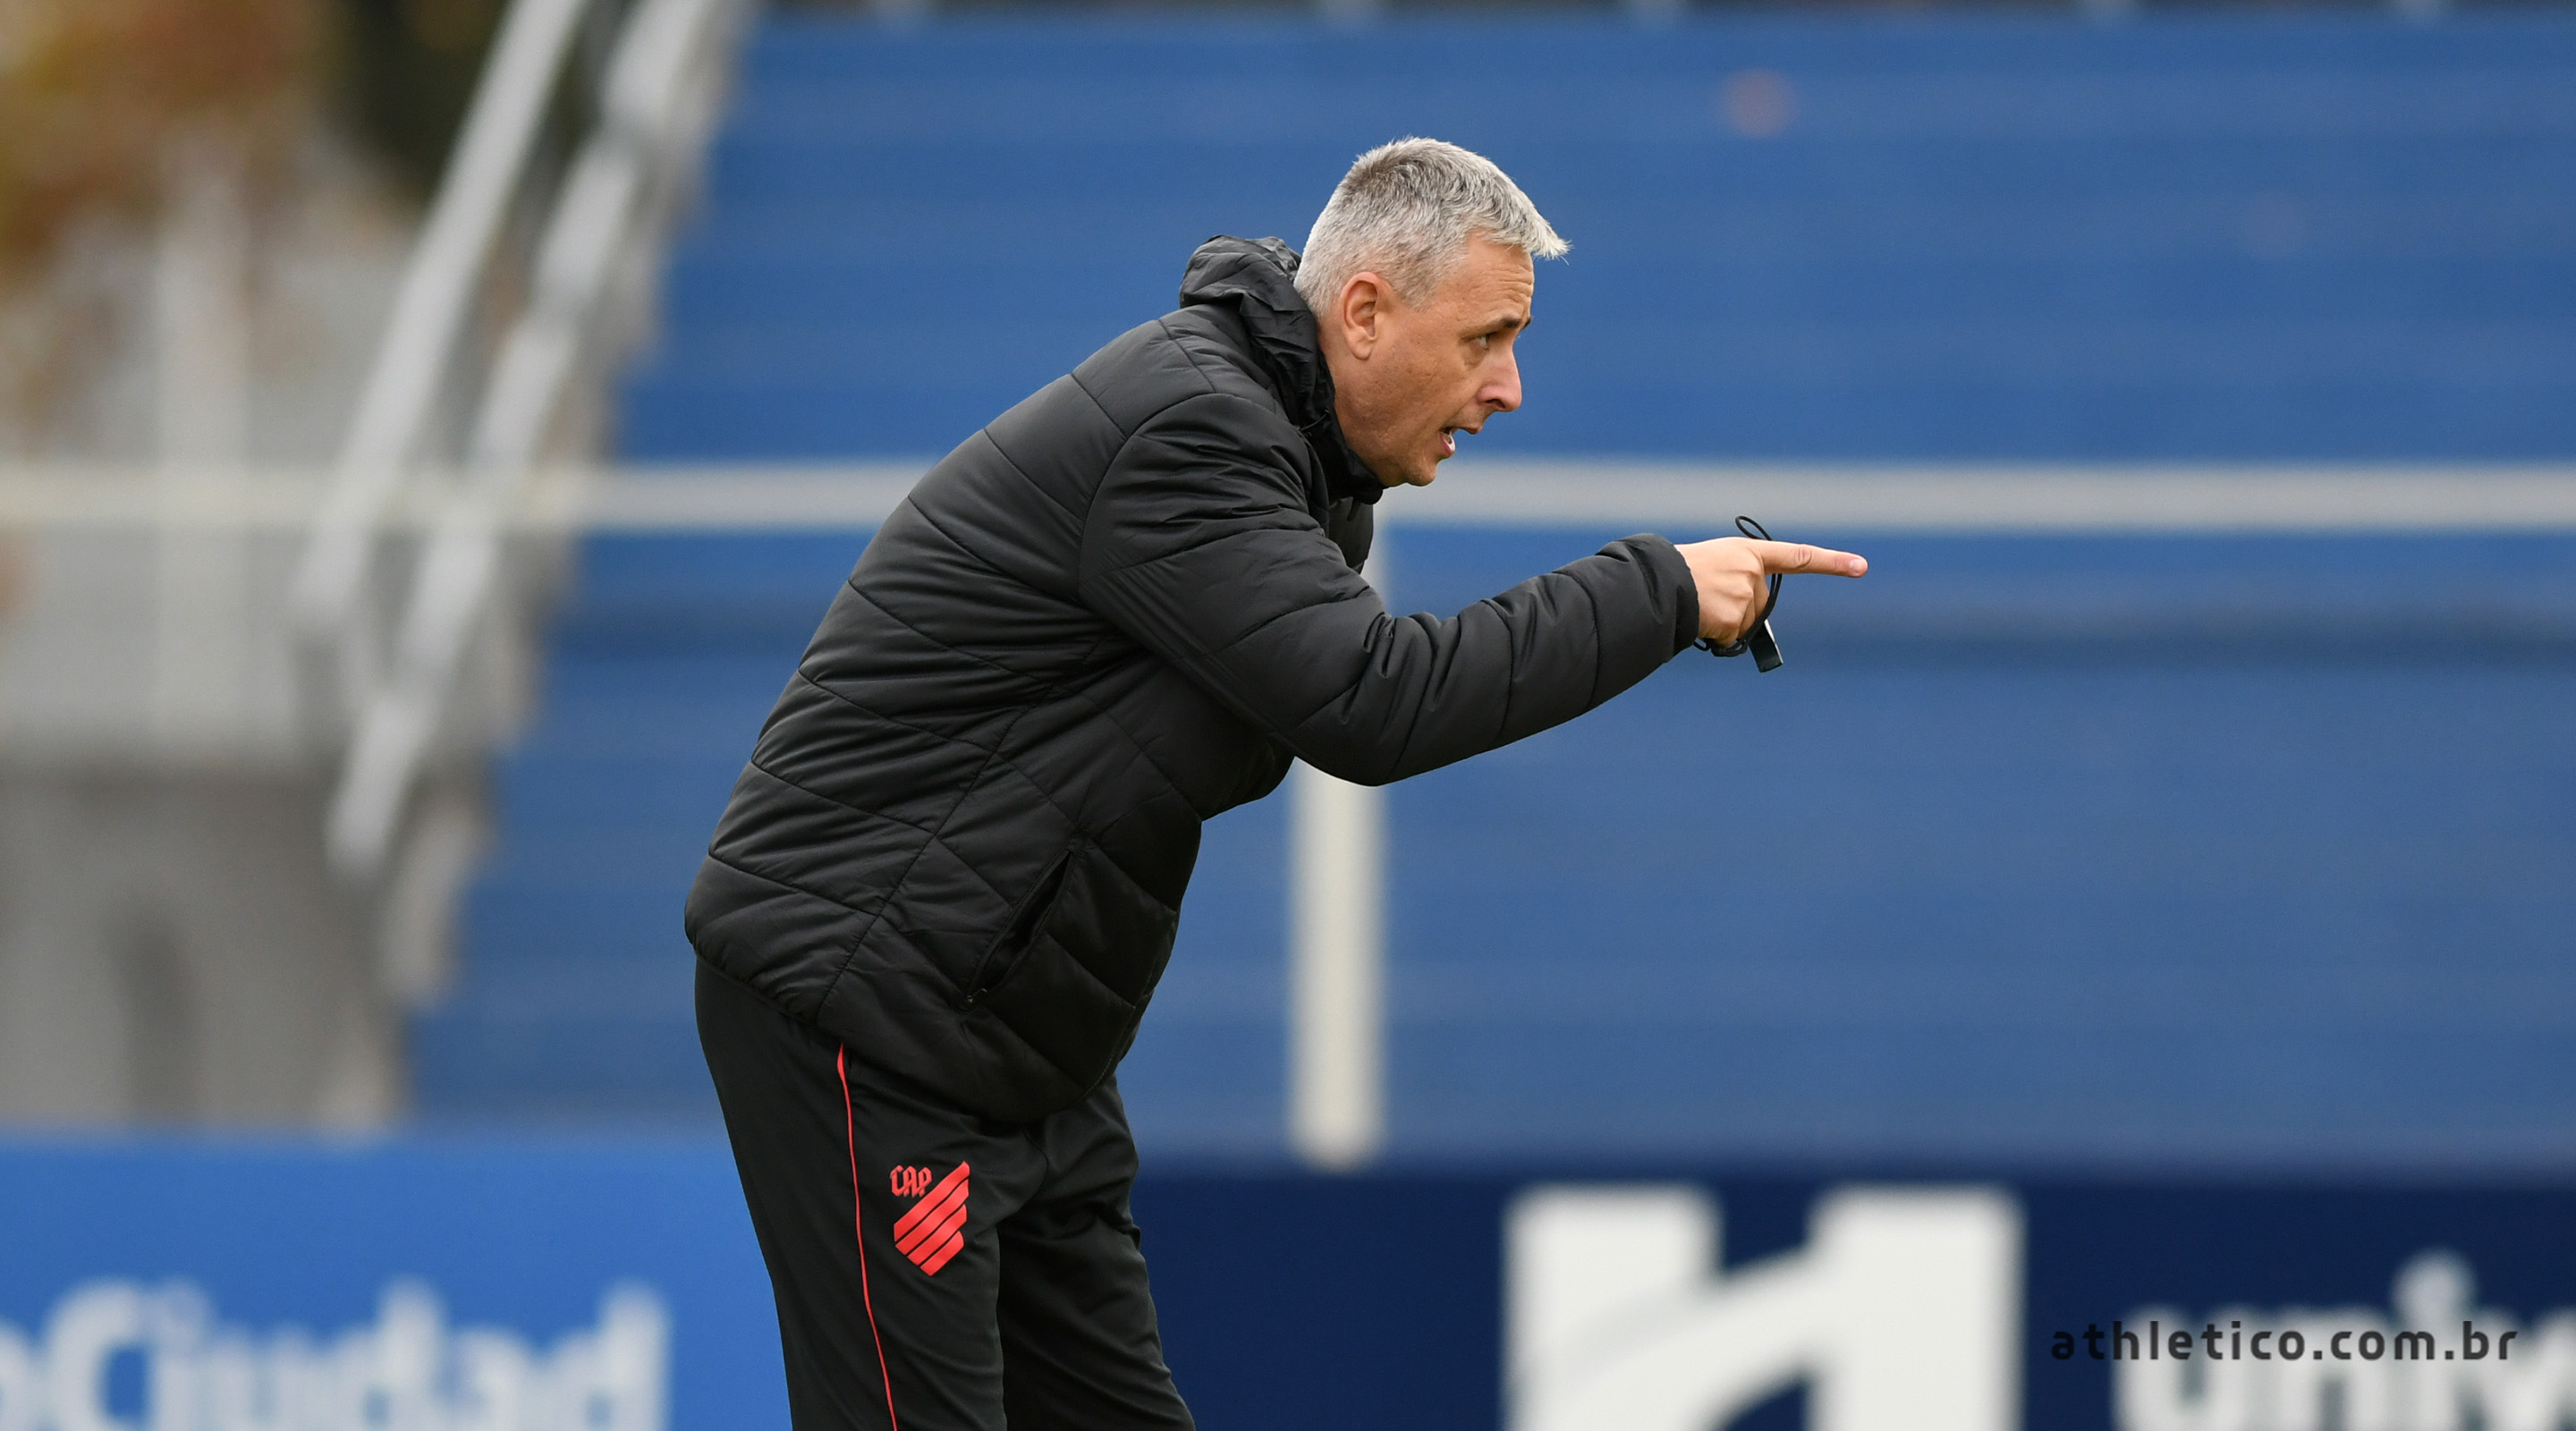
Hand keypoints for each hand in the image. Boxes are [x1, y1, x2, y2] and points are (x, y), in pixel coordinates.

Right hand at [1676, 537, 1867, 643]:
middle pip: (1759, 604)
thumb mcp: (1714, 564)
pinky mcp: (1736, 619)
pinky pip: (1732, 637)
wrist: (1657, 582)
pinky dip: (1717, 635)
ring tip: (1698, 605)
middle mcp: (1752, 572)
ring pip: (1745, 623)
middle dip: (1739, 609)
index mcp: (1748, 552)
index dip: (1832, 561)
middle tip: (1708, 598)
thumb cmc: (1678, 573)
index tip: (1860, 566)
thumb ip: (1738, 581)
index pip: (1799, 557)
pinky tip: (1700, 619)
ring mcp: (1746, 596)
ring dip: (1724, 623)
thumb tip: (1747, 625)